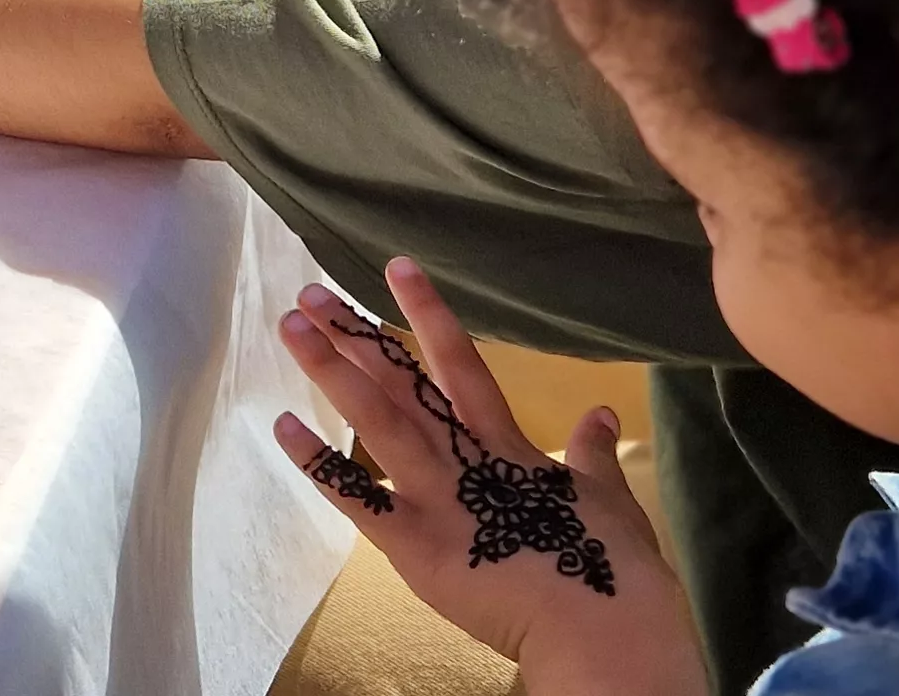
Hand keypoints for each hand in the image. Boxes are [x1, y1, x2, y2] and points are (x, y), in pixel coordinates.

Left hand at [272, 258, 703, 695]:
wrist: (603, 631)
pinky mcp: (416, 546)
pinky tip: (283, 425)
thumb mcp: (611, 499)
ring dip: (333, 372)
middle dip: (357, 336)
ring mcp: (437, 500)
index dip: (428, 312)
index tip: (397, 268)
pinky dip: (319, 463)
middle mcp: (465, 460)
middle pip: (403, 384)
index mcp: (509, 445)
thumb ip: (594, 452)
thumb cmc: (614, 570)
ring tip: (292, 328)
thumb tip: (600, 413)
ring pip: (377, 421)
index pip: (461, 363)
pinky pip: (357, 498)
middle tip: (312, 295)